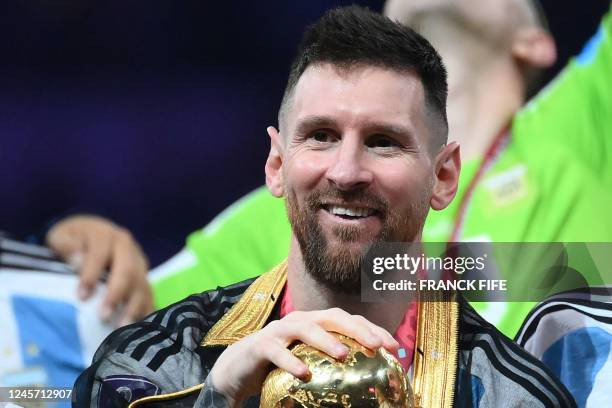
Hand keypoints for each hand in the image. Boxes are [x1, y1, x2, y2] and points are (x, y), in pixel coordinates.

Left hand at [46, 214, 152, 325]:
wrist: (92, 233)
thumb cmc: (73, 239)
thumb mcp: (62, 236)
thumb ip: (66, 245)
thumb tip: (77, 260)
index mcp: (105, 235)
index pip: (100, 255)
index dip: (91, 276)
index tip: (81, 297)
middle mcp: (128, 248)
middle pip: (128, 271)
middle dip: (117, 294)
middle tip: (104, 316)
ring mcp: (139, 263)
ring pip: (142, 284)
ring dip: (133, 307)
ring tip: (121, 327)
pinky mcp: (145, 277)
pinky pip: (150, 294)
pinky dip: (145, 310)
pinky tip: (138, 327)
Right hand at [208, 308, 398, 406]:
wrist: (238, 370)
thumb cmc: (280, 368)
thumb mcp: (310, 363)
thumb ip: (332, 366)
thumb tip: (368, 382)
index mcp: (316, 323)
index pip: (349, 321)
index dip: (373, 330)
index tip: (394, 348)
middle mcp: (300, 321)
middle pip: (332, 317)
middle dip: (357, 329)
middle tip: (376, 346)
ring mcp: (280, 331)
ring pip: (306, 328)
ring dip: (326, 340)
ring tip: (344, 355)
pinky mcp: (261, 345)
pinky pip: (277, 351)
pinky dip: (290, 361)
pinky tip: (304, 374)